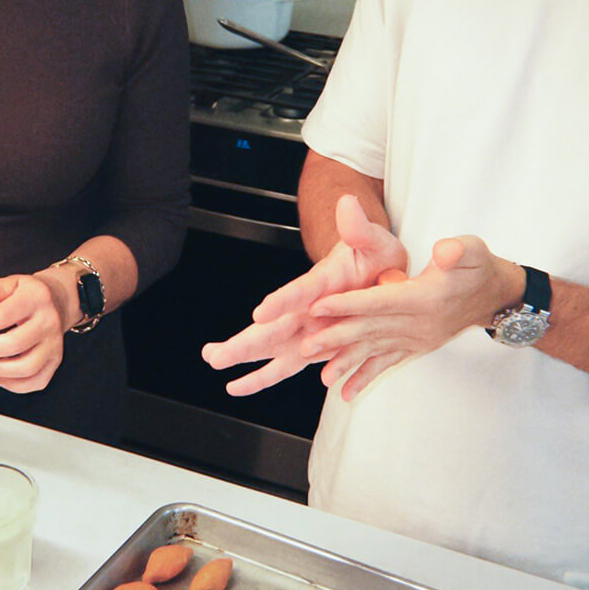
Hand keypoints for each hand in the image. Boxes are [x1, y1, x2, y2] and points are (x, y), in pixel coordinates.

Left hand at [0, 273, 70, 393]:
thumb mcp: (11, 284)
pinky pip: (37, 381)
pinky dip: (15, 385)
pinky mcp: (56, 360)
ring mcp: (54, 343)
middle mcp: (48, 322)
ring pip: (26, 367)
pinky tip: (0, 375)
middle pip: (13, 344)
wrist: (58, 301)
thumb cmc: (29, 294)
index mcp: (35, 298)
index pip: (3, 316)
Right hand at [202, 195, 407, 394]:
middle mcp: (308, 307)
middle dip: (244, 341)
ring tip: (214, 361)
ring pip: (272, 346)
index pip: (301, 292)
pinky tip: (239, 386)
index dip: (281, 302)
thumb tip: (349, 203)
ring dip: (244, 356)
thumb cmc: (372, 255)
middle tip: (215, 352)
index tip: (260, 313)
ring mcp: (307, 327)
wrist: (373, 269)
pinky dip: (264, 376)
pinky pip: (288, 365)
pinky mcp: (313, 345)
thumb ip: (360, 228)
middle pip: (273, 327)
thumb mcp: (374, 241)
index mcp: (324, 282)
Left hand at [301, 235, 524, 399]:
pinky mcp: (416, 346)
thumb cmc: (479, 266)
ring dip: (347, 362)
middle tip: (305, 344)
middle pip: (371, 330)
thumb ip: (458, 250)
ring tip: (321, 377)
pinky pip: (387, 364)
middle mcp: (419, 324)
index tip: (319, 306)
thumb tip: (444, 252)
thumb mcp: (473, 249)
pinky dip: (366, 377)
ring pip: (375, 351)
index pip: (379, 301)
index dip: (348, 303)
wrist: (497, 295)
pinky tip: (346, 394)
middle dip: (336, 337)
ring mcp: (417, 339)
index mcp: (424, 298)